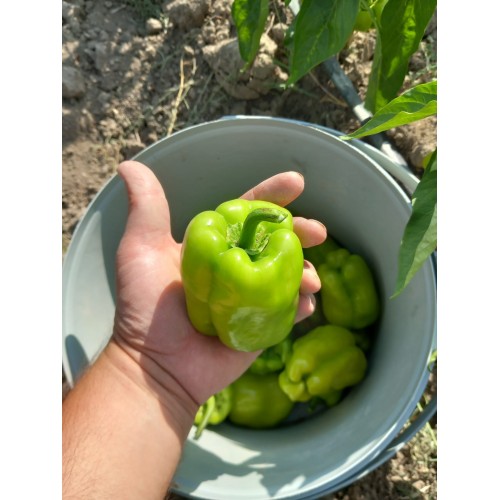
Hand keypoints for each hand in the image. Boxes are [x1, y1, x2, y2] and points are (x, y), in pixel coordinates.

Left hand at [112, 160, 326, 407]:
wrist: (156, 365)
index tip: (297, 183)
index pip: (248, 213)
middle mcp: (236, 268)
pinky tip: (309, 303)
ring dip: (307, 270)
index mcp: (214, 246)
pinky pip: (289, 313)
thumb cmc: (145, 308)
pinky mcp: (259, 327)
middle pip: (276, 242)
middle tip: (318, 232)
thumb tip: (129, 164)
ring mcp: (250, 298)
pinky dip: (303, 306)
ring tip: (313, 277)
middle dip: (301, 232)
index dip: (272, 196)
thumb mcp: (140, 250)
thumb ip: (145, 208)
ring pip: (288, 275)